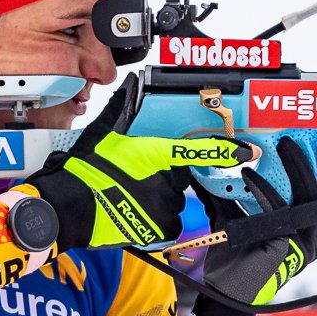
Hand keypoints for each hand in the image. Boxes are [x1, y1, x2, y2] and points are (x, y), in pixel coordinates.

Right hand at [27, 76, 249, 251]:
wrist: (68, 209)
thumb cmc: (83, 172)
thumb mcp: (102, 134)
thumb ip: (122, 108)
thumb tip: (130, 85)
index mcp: (156, 155)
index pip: (200, 150)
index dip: (226, 150)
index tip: (248, 152)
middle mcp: (165, 183)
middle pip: (182, 176)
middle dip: (167, 175)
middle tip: (139, 175)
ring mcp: (162, 208)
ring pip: (175, 200)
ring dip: (161, 198)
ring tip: (132, 194)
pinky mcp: (157, 230)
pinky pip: (168, 221)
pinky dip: (157, 218)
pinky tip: (135, 210)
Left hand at [202, 133, 316, 307]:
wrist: (226, 295)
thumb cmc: (237, 262)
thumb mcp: (238, 220)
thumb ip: (233, 195)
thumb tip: (213, 166)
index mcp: (311, 230)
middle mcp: (314, 238)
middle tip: (311, 135)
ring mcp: (304, 245)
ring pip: (309, 198)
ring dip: (297, 167)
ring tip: (282, 145)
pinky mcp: (288, 249)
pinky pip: (280, 212)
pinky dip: (265, 190)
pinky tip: (249, 175)